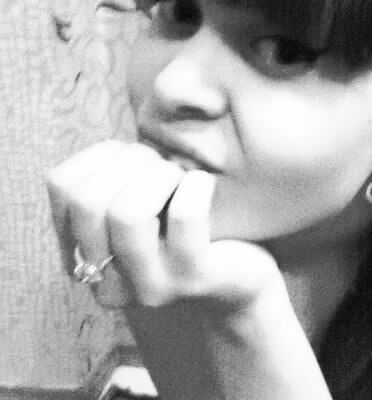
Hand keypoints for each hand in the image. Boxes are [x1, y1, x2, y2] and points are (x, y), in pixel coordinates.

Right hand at [46, 140, 285, 312]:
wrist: (240, 281)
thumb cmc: (186, 230)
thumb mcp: (139, 208)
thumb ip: (111, 185)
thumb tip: (108, 155)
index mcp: (83, 258)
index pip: (61, 185)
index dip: (101, 155)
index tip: (133, 162)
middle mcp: (107, 282)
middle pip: (88, 199)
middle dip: (130, 162)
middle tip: (163, 166)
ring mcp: (150, 285)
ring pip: (128, 212)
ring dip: (159, 175)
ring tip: (181, 178)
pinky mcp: (193, 278)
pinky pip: (185, 215)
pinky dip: (196, 185)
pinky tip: (203, 184)